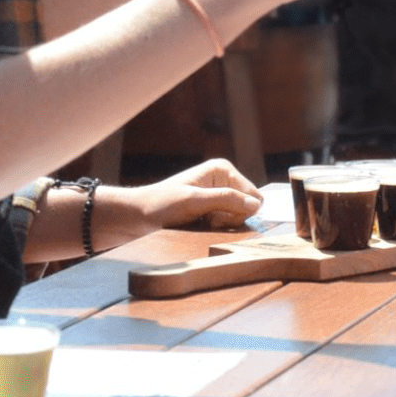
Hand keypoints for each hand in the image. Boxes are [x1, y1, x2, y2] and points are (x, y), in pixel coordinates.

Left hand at [93, 160, 264, 248]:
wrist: (139, 216)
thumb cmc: (162, 204)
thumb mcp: (194, 201)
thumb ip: (226, 200)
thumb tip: (256, 204)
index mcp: (223, 169)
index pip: (254, 196)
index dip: (239, 210)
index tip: (214, 214)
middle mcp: (224, 179)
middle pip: (249, 207)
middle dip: (230, 218)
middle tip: (207, 219)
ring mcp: (219, 194)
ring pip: (240, 217)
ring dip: (223, 224)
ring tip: (202, 222)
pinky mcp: (214, 208)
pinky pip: (229, 222)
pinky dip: (218, 227)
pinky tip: (201, 225)